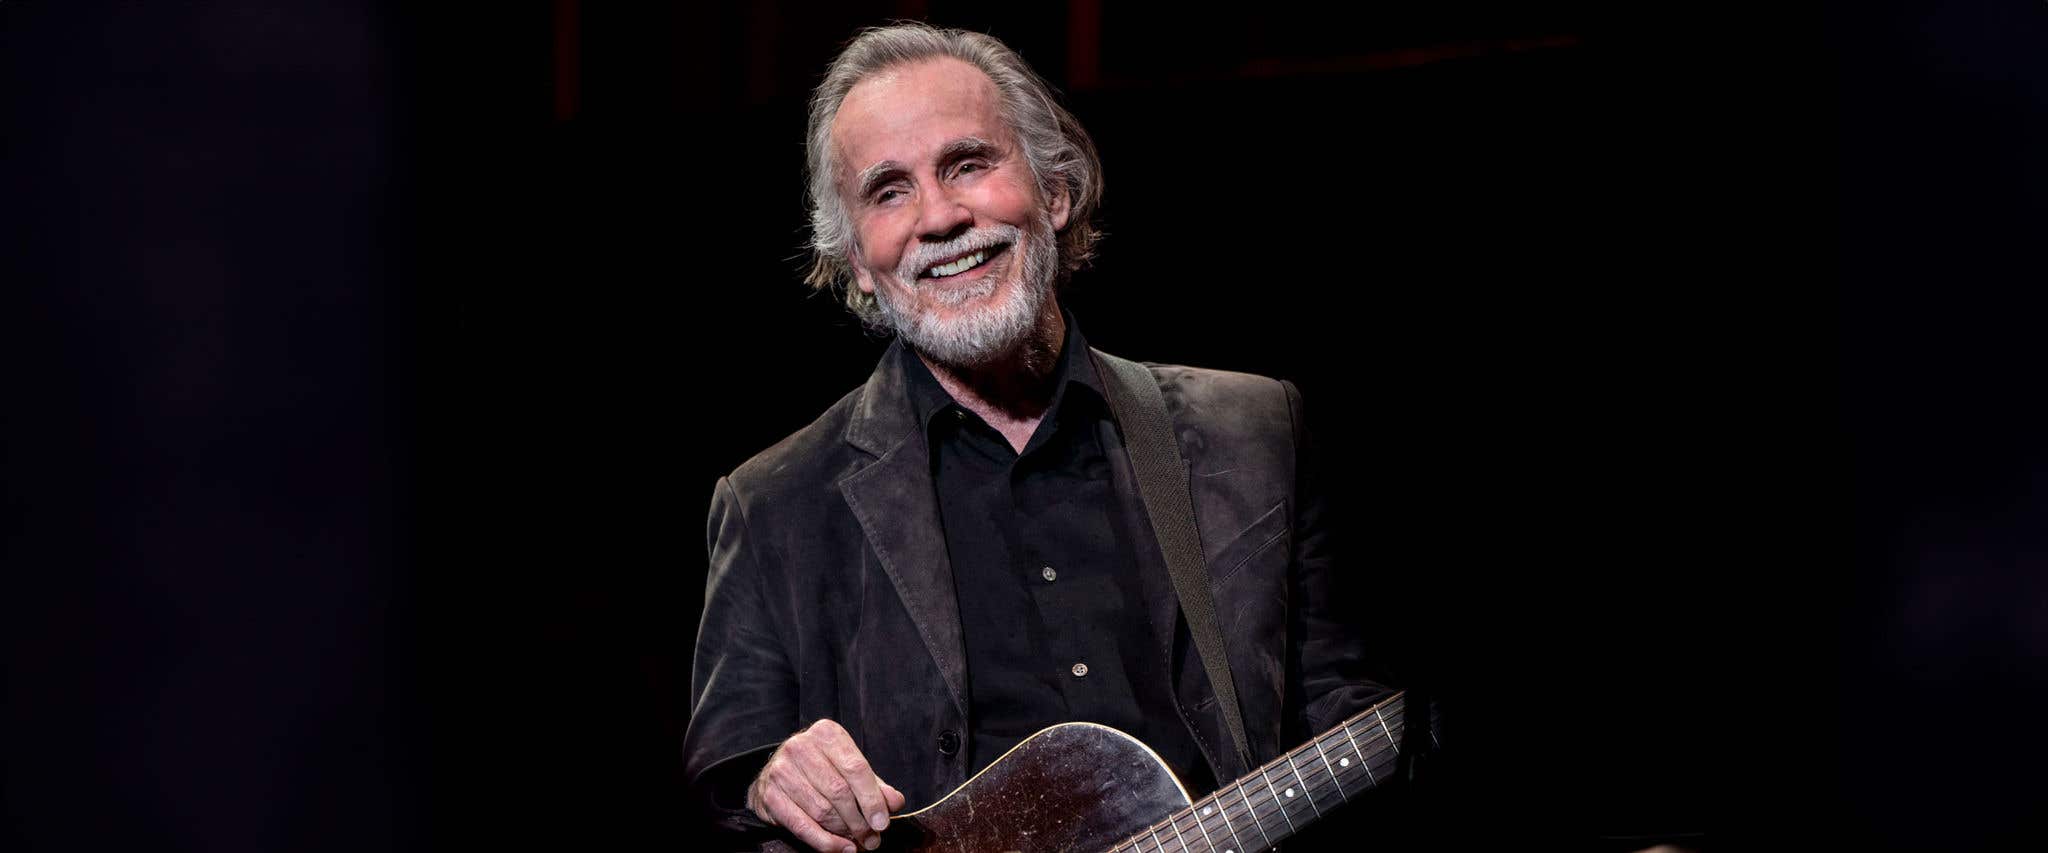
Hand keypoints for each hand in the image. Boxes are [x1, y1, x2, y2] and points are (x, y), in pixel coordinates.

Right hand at [747, 719, 906, 852]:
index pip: (856, 769)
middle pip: (839, 792)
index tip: (883, 822)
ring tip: (858, 842)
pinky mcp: (769, 795)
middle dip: (860, 821)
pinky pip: (802, 826)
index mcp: (827, 734)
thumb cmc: (821, 768)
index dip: (872, 799)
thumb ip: (874, 784)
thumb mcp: (849, 768)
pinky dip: (825, 842)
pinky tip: (842, 848)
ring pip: (822, 811)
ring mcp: (782, 771)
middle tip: (872, 838)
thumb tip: (895, 802)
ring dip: (844, 832)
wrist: (777, 772)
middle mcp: (801, 747)